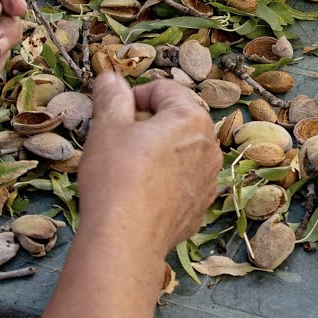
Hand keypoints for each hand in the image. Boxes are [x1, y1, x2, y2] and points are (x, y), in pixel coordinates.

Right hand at [78, 75, 219, 251]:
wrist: (126, 240)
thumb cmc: (116, 176)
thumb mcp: (107, 127)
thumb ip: (111, 96)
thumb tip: (110, 77)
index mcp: (192, 118)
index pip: (163, 90)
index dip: (133, 96)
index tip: (113, 113)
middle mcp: (210, 147)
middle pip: (175, 121)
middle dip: (147, 125)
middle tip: (117, 141)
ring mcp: (208, 180)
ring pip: (180, 153)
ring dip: (157, 153)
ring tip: (127, 168)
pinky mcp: (200, 208)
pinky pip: (181, 182)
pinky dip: (163, 181)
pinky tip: (139, 193)